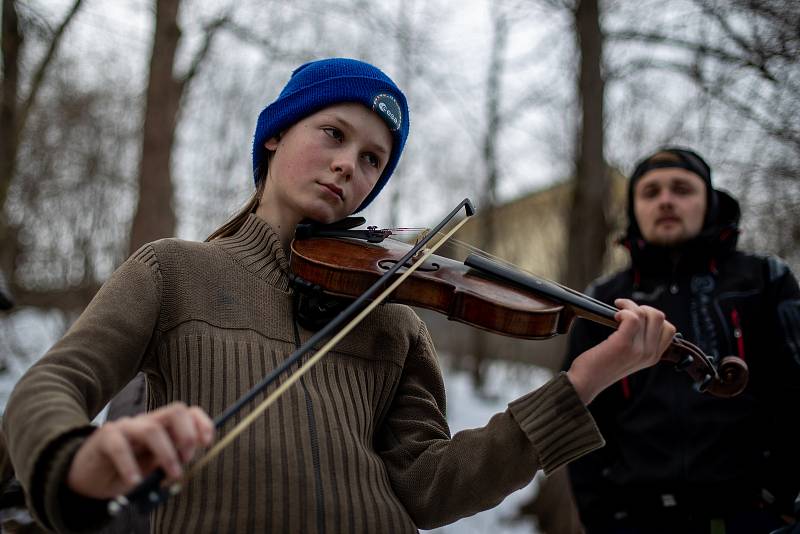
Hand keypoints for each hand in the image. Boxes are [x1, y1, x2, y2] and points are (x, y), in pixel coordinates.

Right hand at [67, 402, 214, 498]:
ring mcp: (126, 426)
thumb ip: (171, 459)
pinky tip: (134, 481)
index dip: (202, 423)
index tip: (208, 443)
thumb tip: (190, 460)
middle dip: (187, 435)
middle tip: (187, 460)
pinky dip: (129, 465)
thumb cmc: (127, 470)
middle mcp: (146, 421)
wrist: (88, 477)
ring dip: (167, 453)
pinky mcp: (104, 438)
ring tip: (171, 475)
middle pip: (175, 411)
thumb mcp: (154, 466)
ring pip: (151, 429)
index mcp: (162, 425)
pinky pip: (119, 446)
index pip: (187, 412)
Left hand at [567, 298, 675, 404]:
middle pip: (659, 318)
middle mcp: (649, 354)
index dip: (653, 317)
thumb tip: (639, 317)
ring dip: (630, 306)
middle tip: (626, 311)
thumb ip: (639, 342)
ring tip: (618, 312)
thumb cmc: (602, 366)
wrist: (586, 382)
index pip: (669, 329)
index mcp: (653, 357)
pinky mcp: (623, 344)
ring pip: (646, 315)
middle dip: (642, 308)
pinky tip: (614, 316)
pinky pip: (632, 318)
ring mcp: (639, 350)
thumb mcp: (628, 357)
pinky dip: (624, 310)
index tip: (637, 315)